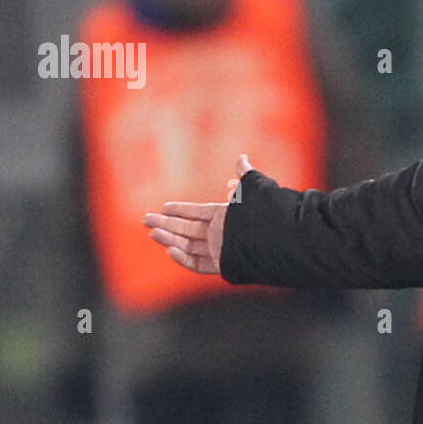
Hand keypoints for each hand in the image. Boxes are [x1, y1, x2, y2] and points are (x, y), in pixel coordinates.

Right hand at [142, 154, 253, 273]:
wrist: (277, 239)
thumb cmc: (265, 213)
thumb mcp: (254, 190)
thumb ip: (245, 176)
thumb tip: (242, 158)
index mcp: (227, 217)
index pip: (198, 213)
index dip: (181, 210)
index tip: (164, 206)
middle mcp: (222, 234)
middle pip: (188, 229)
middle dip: (166, 224)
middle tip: (145, 219)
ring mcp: (222, 250)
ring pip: (189, 245)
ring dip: (170, 239)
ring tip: (152, 232)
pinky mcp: (224, 265)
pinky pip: (199, 264)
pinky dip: (184, 259)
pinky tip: (170, 249)